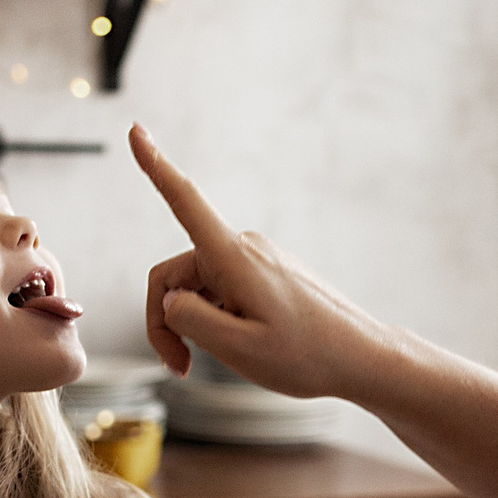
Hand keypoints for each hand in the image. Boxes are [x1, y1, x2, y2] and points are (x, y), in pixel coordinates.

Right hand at [132, 124, 390, 398]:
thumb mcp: (238, 349)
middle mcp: (244, 248)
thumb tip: (171, 300)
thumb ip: (191, 320)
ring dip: (193, 324)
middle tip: (179, 367)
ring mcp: (256, 259)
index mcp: (234, 258)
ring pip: (197, 287)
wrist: (363, 359)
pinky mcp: (266, 273)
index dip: (155, 165)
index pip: (185, 201)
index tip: (134, 130)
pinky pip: (221, 291)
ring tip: (214, 361)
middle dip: (167, 321)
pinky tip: (241, 345)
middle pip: (175, 276)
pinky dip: (215, 319)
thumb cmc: (308, 356)